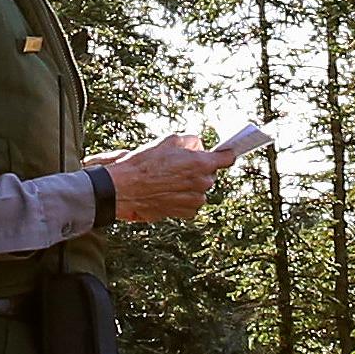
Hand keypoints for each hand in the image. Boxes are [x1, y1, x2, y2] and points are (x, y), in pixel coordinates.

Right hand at [100, 131, 229, 222]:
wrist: (127, 188)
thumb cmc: (145, 163)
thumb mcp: (169, 140)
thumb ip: (190, 141)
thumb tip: (198, 146)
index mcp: (201, 163)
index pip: (227, 158)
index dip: (225, 154)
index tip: (225, 153)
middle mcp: (202, 183)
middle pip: (210, 174)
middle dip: (199, 169)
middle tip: (179, 165)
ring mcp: (195, 200)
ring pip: (200, 189)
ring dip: (191, 185)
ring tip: (169, 180)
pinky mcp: (186, 212)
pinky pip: (191, 202)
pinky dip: (183, 198)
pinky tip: (168, 191)